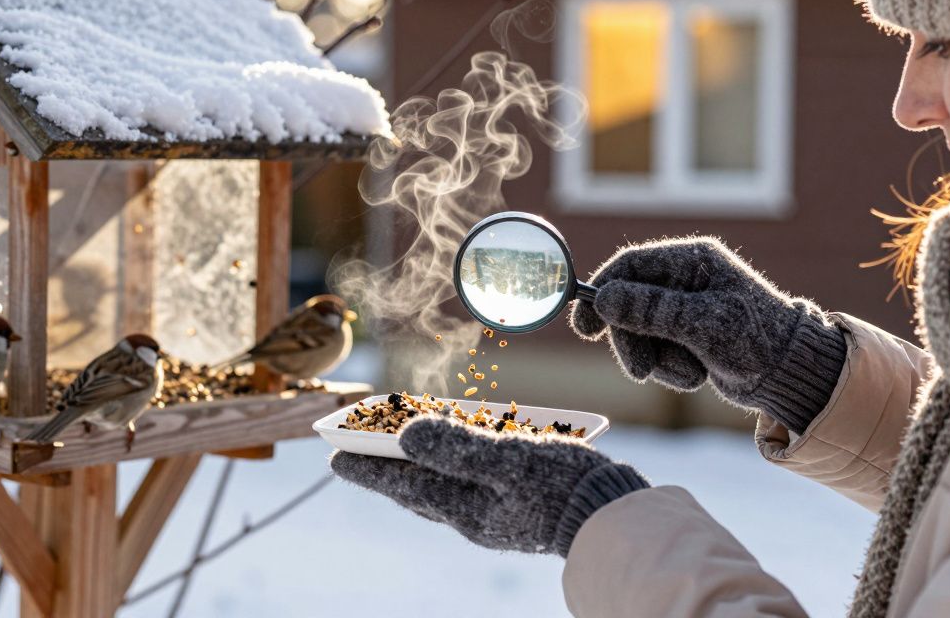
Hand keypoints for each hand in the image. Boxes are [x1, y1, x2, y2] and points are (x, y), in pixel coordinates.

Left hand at [331, 416, 646, 556]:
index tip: (332, 456)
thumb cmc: (566, 486)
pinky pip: (466, 483)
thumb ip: (459, 447)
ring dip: (414, 464)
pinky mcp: (514, 504)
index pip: (403, 484)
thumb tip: (407, 433)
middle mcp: (473, 515)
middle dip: (384, 465)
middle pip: (415, 486)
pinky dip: (449, 465)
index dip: (367, 467)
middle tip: (353, 448)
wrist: (616, 516)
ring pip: (439, 486)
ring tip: (392, 446)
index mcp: (466, 508)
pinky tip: (452, 451)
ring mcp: (494, 513)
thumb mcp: (511, 461)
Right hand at [569, 237, 845, 433]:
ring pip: (639, 333)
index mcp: (693, 260)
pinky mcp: (686, 336)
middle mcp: (685, 279)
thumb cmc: (758, 340)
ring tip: (692, 373)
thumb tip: (602, 298)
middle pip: (628, 304)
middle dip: (633, 341)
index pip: (630, 266)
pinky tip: (700, 375)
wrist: (792, 376)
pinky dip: (672, 369)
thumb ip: (651, 310)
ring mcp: (684, 309)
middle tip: (640, 371)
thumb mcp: (703, 324)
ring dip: (658, 360)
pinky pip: (656, 352)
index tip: (585, 326)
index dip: (602, 292)